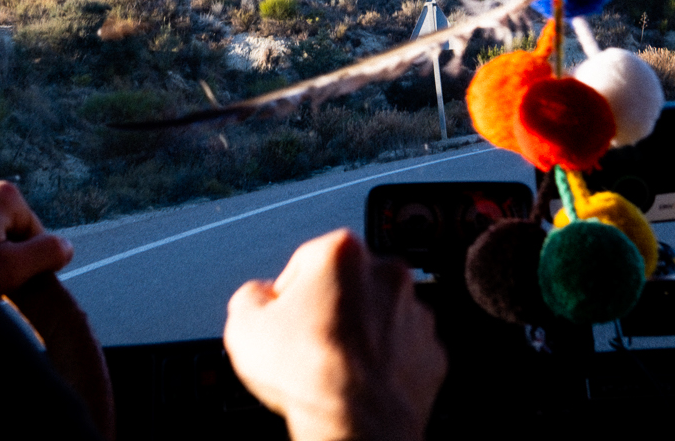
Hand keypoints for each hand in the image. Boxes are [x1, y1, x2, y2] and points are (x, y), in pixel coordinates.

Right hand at [224, 230, 445, 440]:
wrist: (356, 425)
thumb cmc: (308, 373)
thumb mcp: (243, 324)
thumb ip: (250, 296)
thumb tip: (257, 296)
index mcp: (342, 252)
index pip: (305, 262)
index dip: (288, 295)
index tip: (283, 320)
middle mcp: (387, 274)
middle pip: (347, 285)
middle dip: (329, 309)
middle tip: (308, 344)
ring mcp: (415, 314)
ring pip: (378, 316)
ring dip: (360, 334)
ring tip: (335, 367)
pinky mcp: (431, 352)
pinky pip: (402, 351)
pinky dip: (385, 362)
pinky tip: (361, 381)